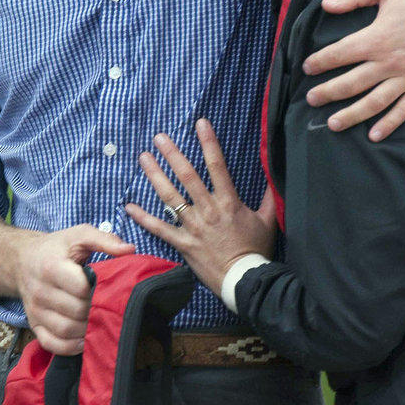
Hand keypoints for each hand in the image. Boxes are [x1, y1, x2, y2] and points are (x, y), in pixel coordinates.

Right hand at [13, 225, 133, 355]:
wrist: (22, 261)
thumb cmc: (56, 248)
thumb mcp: (78, 235)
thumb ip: (104, 240)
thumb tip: (130, 250)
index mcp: (51, 267)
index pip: (81, 288)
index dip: (99, 290)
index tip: (109, 287)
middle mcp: (40, 291)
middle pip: (76, 311)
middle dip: (97, 310)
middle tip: (109, 306)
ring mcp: (35, 311)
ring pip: (65, 330)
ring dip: (87, 329)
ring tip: (100, 320)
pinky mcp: (33, 325)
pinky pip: (52, 344)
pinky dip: (71, 347)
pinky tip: (85, 338)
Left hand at [126, 120, 276, 295]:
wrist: (245, 280)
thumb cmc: (256, 251)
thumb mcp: (268, 221)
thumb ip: (270, 197)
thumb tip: (275, 177)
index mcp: (229, 202)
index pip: (218, 165)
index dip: (209, 142)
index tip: (200, 123)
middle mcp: (209, 210)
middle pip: (188, 177)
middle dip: (173, 154)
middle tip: (159, 137)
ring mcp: (194, 227)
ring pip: (171, 197)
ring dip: (156, 176)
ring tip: (144, 158)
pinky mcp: (183, 243)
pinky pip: (160, 229)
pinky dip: (144, 218)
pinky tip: (129, 206)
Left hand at [302, 0, 404, 139]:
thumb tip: (326, 5)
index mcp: (377, 37)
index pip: (340, 53)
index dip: (320, 61)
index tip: (307, 67)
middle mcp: (390, 61)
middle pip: (352, 83)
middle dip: (328, 93)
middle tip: (311, 100)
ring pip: (374, 102)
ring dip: (352, 115)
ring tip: (332, 124)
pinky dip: (389, 124)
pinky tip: (374, 135)